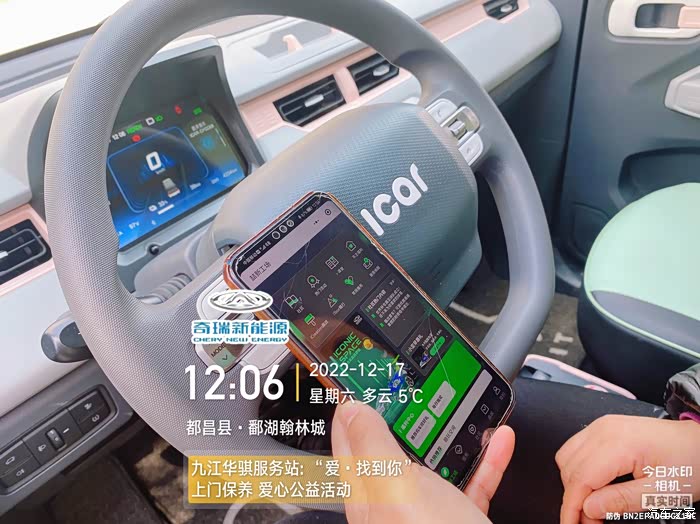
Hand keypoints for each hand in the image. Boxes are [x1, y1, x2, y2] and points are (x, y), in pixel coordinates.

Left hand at [332, 401, 514, 523]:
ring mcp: (425, 512)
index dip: (353, 401)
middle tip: (417, 384)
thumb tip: (351, 408)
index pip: (347, 436)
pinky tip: (496, 442)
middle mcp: (391, 501)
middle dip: (407, 411)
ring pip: (433, 460)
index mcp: (366, 490)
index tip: (365, 373)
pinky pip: (468, 481)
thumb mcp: (395, 486)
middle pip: (393, 443)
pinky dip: (482, 460)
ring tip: (462, 406)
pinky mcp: (458, 520)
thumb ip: (370, 445)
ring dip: (450, 431)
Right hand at [556, 415, 699, 522]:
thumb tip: (588, 509)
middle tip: (591, 522)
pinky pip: (576, 449)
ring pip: (567, 457)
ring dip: (574, 484)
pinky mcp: (602, 428)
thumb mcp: (661, 493)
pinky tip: (594, 486)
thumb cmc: (688, 463)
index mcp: (618, 443)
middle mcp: (603, 429)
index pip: (580, 478)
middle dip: (574, 498)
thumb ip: (622, 500)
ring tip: (593, 505)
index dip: (571, 507)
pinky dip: (578, 470)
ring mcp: (601, 425)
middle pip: (570, 468)